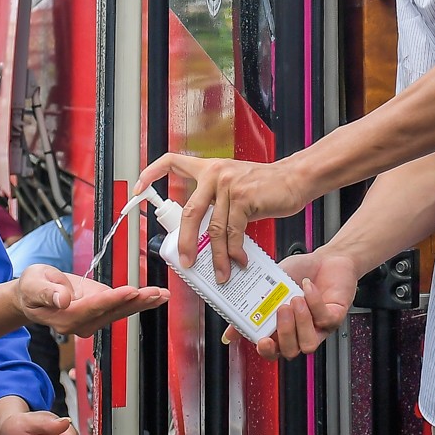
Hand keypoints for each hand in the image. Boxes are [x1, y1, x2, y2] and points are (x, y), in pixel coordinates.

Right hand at [14, 264, 167, 338]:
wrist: (32, 296)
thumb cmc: (31, 289)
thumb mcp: (32, 284)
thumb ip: (47, 292)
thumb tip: (63, 299)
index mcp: (64, 317)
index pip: (92, 307)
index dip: (111, 299)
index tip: (129, 291)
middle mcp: (80, 324)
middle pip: (112, 311)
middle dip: (135, 302)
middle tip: (155, 294)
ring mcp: (91, 321)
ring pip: (121, 311)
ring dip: (142, 303)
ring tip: (161, 295)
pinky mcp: (99, 314)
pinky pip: (121, 308)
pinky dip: (139, 302)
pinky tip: (154, 297)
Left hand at [135, 152, 310, 280]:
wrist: (295, 179)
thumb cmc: (266, 187)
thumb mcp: (236, 188)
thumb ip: (218, 204)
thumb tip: (204, 237)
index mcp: (208, 169)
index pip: (172, 161)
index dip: (152, 173)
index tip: (139, 187)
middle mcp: (215, 173)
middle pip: (189, 212)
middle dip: (185, 242)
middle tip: (186, 262)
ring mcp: (228, 184)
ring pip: (214, 228)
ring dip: (217, 256)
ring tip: (221, 273)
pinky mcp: (243, 197)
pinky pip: (233, 231)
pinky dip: (235, 251)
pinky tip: (239, 260)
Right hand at [240, 251, 359, 360]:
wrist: (326, 259)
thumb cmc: (299, 273)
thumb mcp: (269, 288)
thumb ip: (251, 309)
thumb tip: (229, 333)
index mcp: (282, 329)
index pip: (272, 351)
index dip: (266, 350)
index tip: (262, 340)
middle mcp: (300, 333)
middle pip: (290, 351)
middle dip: (285, 333)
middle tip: (281, 309)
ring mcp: (318, 328)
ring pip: (309, 343)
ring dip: (301, 322)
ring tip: (295, 299)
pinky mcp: (335, 318)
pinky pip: (325, 319)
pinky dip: (314, 301)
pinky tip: (307, 286)